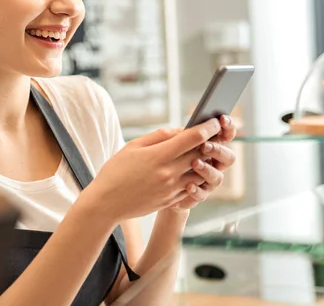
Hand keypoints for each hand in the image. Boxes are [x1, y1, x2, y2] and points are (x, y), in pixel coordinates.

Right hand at [82, 118, 221, 221]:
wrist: (106, 203)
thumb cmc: (116, 171)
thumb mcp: (133, 146)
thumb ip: (159, 136)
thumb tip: (180, 130)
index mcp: (159, 156)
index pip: (193, 138)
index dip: (208, 127)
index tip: (215, 121)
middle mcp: (169, 173)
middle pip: (201, 153)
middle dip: (211, 142)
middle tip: (217, 133)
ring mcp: (172, 189)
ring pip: (201, 172)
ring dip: (206, 161)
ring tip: (206, 151)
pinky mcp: (172, 200)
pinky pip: (192, 186)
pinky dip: (197, 176)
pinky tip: (194, 169)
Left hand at [171, 115, 236, 209]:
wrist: (151, 185)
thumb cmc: (162, 158)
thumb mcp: (167, 143)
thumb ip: (180, 136)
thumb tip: (188, 128)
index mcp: (210, 146)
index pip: (226, 135)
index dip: (228, 127)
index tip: (222, 119)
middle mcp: (213, 164)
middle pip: (228, 157)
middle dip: (218, 150)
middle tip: (204, 145)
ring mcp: (207, 181)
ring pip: (218, 177)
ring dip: (207, 170)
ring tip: (194, 163)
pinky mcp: (197, 195)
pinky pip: (202, 195)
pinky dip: (197, 190)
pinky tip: (188, 186)